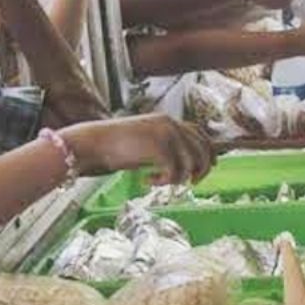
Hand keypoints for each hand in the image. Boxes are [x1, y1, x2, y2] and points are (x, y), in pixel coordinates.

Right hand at [61, 113, 214, 184]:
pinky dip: (163, 181)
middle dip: (201, 169)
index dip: (208, 151)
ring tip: (160, 181)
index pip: (199, 133)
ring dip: (178, 178)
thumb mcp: (145, 140)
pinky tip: (147, 180)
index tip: (210, 166)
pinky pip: (174, 172)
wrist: (94, 142)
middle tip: (190, 183)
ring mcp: (166, 135)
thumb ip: (165, 145)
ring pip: (190, 163)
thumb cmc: (115, 145)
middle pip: (202, 149)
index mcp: (168, 120)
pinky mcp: (159, 148)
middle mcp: (171, 124)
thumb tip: (184, 163)